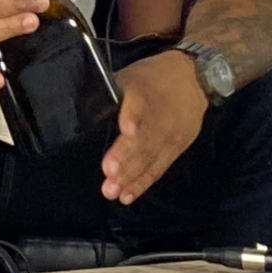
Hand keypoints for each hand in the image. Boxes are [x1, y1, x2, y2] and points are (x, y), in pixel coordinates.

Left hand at [103, 51, 208, 206]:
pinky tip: (127, 196)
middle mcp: (160, 115)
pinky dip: (143, 183)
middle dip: (127, 157)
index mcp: (144, 91)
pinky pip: (158, 169)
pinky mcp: (176, 149)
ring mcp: (170, 134)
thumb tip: (77, 110)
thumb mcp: (130, 77)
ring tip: (113, 191)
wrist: (193, 80)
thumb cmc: (150, 79)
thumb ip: (108, 94)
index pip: (140, 104)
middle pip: (145, 138)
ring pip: (150, 157)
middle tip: (109, 173)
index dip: (133, 117)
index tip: (126, 130)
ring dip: (131, 176)